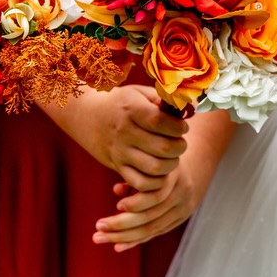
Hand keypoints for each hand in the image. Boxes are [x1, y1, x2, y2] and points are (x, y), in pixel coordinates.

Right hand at [50, 85, 188, 192]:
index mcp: (131, 109)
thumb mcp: (140, 93)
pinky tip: (161, 170)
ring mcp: (120, 152)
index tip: (183, 126)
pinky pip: (140, 183)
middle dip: (180, 146)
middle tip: (180, 142)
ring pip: (155, 168)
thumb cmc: (121, 102)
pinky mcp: (117, 167)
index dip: (178, 127)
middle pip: (162, 148)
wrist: (86, 116)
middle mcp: (124, 132)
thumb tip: (189, 109)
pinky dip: (156, 181)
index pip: (160, 122)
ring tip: (172, 156)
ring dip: (172, 164)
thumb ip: (164, 100)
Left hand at [92, 156, 216, 251]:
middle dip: (122, 224)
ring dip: (124, 237)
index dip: (136, 203)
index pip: (156, 196)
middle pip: (151, 217)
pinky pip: (156, 232)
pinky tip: (117, 246)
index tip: (116, 206)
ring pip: (152, 229)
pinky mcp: (180, 219)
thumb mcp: (152, 161)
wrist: (198, 163)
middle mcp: (181, 195)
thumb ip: (135, 174)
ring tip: (99, 238)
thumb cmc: (164, 160)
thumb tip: (117, 190)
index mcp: (174, 177)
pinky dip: (135, 240)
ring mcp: (183, 209)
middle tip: (98, 227)